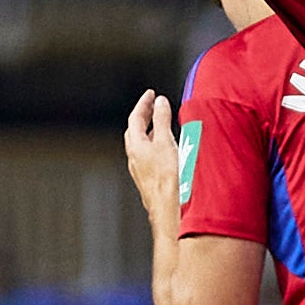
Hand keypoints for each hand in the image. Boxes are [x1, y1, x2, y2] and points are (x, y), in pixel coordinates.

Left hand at [122, 88, 182, 211]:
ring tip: (162, 127)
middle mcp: (135, 159)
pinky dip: (155, 148)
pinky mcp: (150, 182)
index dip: (143, 103)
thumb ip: (161, 120)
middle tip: (154, 107)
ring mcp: (141, 172)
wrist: (169, 210)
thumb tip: (159, 103)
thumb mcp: (166, 141)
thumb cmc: (168, 179)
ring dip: (150, 133)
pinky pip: (149, 159)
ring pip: (142, 147)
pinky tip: (167, 153)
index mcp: (136, 146)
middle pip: (135, 132)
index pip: (135, 118)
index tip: (150, 94)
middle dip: (144, 117)